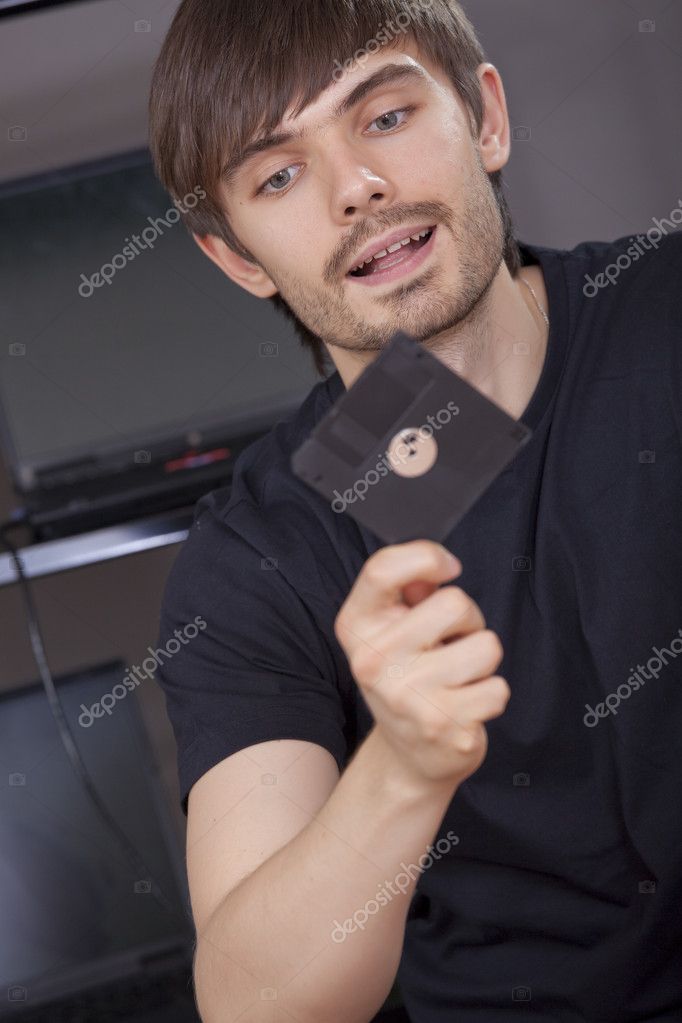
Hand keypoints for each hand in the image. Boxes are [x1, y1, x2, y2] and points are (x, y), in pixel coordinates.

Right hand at [334, 540, 509, 790]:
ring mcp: (408, 697)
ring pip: (486, 646)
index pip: (382, 569)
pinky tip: (465, 705)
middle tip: (452, 644)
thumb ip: (410, 591)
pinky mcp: (445, 727)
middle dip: (469, 620)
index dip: (426, 556)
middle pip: (454, 602)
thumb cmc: (406, 679)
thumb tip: (438, 568)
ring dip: (483, 660)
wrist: (407, 756)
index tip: (447, 568)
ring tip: (458, 676)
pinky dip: (490, 695)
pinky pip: (498, 689)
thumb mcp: (393, 630)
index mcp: (357, 628)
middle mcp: (374, 661)